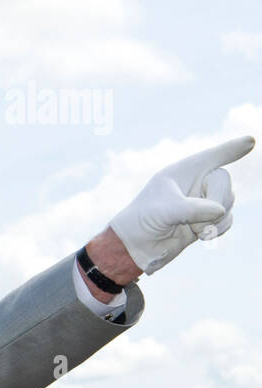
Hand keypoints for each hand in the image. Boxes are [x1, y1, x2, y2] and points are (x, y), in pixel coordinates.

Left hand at [107, 135, 253, 273]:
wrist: (136, 247)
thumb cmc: (142, 221)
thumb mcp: (164, 211)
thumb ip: (192, 208)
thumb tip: (219, 211)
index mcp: (181, 172)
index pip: (211, 156)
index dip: (231, 149)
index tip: (251, 141)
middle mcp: (194, 184)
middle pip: (224, 181)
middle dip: (216, 200)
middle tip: (197, 218)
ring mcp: (202, 202)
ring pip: (229, 202)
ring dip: (215, 220)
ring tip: (192, 229)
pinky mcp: (206, 220)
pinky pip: (228, 219)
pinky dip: (219, 229)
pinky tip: (201, 236)